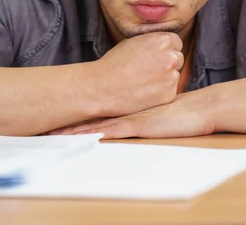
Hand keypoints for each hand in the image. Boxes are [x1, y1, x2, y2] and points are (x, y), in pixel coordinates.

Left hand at [50, 92, 216, 138]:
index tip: (58, 115)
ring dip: (77, 130)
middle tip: (47, 125)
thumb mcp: (154, 112)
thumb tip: (125, 115)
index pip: (96, 110)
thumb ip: (139, 112)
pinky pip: (114, 132)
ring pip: (97, 124)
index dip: (76, 113)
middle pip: (90, 116)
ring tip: (56, 134)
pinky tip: (84, 138)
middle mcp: (124, 111)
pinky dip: (98, 135)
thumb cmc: (179, 112)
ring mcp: (130, 118)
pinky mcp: (139, 127)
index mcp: (126, 108)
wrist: (198, 109)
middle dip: (69, 121)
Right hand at [91, 32, 183, 117]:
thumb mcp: (133, 43)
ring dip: (164, 80)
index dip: (166, 50)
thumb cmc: (113, 64)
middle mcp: (170, 57)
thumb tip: (165, 47)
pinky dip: (160, 94)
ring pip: (174, 77)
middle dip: (167, 64)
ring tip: (143, 83)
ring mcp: (171, 77)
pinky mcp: (169, 95)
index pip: (176, 43)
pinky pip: (170, 93)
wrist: (101, 87)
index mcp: (162, 40)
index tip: (156, 57)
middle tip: (148, 72)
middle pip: (178, 59)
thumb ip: (153, 43)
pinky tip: (144, 93)